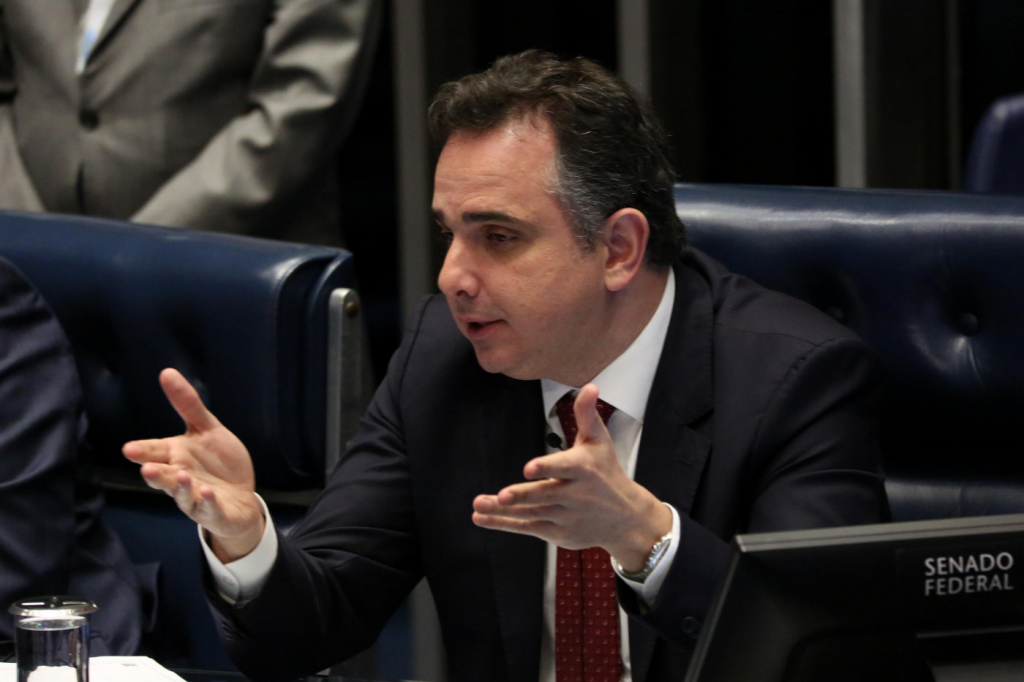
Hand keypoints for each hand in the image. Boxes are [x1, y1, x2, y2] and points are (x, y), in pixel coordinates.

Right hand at [122, 368, 263, 562]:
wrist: (240, 498)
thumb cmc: (218, 462)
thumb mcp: (207, 429)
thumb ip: (188, 404)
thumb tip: (167, 372)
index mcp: (176, 456)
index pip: (155, 451)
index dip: (143, 451)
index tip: (128, 449)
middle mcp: (181, 477)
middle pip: (164, 476)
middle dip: (156, 474)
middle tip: (147, 468)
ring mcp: (195, 498)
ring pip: (183, 494)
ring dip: (181, 486)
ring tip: (183, 476)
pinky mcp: (214, 512)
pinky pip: (209, 508)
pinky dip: (207, 502)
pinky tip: (208, 493)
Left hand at [472, 384, 671, 571]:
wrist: (626, 518)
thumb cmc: (607, 473)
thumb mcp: (599, 442)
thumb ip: (587, 415)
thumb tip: (590, 386)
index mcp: (584, 469)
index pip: (564, 467)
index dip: (547, 467)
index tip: (529, 468)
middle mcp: (575, 495)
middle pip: (545, 494)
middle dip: (523, 496)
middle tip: (502, 496)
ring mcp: (566, 516)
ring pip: (531, 513)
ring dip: (503, 511)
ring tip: (480, 505)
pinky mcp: (557, 532)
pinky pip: (528, 527)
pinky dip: (504, 524)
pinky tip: (482, 518)